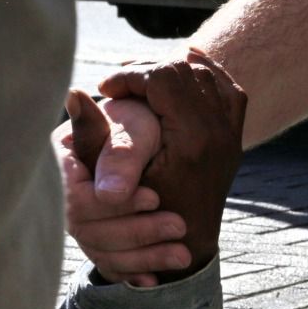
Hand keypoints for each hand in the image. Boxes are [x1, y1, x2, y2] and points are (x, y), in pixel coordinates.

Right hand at [53, 92, 185, 286]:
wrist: (148, 136)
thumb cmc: (142, 123)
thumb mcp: (136, 126)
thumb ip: (121, 153)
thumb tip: (108, 193)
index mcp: (63, 161)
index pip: (77, 197)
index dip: (114, 204)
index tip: (154, 198)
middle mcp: (63, 196)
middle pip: (88, 229)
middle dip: (137, 232)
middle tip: (180, 225)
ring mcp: (80, 222)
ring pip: (101, 251)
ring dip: (143, 257)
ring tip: (183, 254)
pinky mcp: (97, 241)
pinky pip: (109, 265)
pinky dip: (132, 275)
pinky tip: (154, 281)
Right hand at [100, 48, 247, 282]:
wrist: (193, 239)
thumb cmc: (148, 211)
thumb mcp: (118, 179)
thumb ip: (96, 137)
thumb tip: (72, 94)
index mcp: (190, 139)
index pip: (162, 77)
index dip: (129, 76)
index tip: (106, 88)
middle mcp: (217, 131)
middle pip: (183, 69)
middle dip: (147, 69)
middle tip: (121, 80)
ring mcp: (231, 132)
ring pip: (205, 74)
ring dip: (173, 69)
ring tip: (143, 79)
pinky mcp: (235, 134)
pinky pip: (224, 88)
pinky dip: (200, 78)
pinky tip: (177, 81)